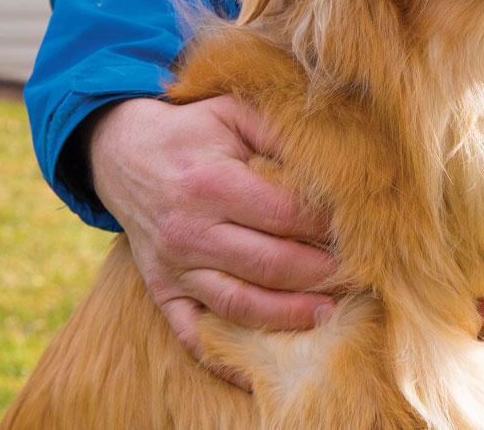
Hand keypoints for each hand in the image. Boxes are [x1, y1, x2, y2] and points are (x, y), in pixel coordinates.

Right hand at [87, 95, 336, 384]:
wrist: (124, 152)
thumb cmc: (193, 129)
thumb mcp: (234, 112)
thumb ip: (280, 133)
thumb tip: (332, 157)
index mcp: (211, 185)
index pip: (284, 215)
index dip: (324, 226)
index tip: (359, 229)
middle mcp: (190, 231)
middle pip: (269, 264)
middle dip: (318, 272)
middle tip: (358, 275)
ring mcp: (173, 267)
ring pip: (239, 304)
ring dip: (288, 315)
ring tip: (329, 315)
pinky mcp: (162, 290)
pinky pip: (192, 335)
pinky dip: (225, 358)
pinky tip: (261, 371)